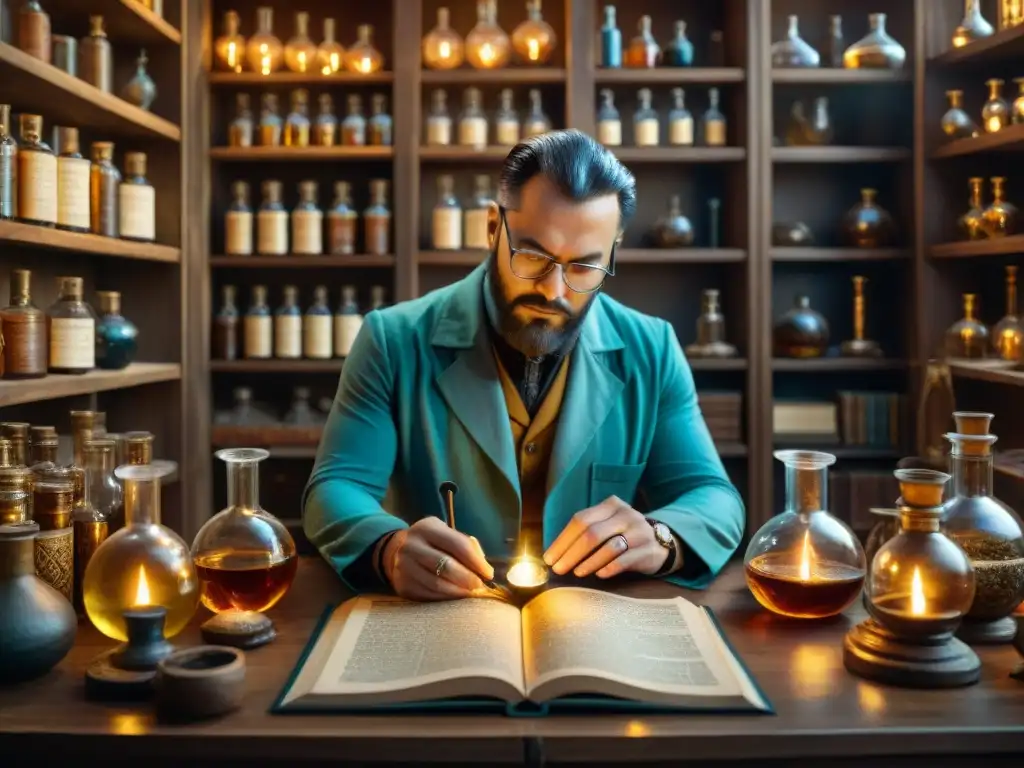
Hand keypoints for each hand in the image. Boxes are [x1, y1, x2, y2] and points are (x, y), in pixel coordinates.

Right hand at [382, 517, 494, 600]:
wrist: (396, 551)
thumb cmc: (432, 543)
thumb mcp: (445, 534)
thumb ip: (465, 546)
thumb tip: (485, 569)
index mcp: (427, 528)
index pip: (457, 545)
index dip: (476, 561)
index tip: (488, 573)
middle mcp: (412, 546)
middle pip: (446, 566)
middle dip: (468, 578)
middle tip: (480, 586)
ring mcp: (404, 567)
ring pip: (437, 584)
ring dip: (459, 592)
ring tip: (470, 594)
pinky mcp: (403, 585)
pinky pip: (429, 596)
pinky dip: (446, 599)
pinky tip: (455, 598)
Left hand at [543, 496, 670, 578]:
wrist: (659, 544)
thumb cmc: (623, 535)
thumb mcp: (607, 524)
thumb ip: (585, 531)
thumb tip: (554, 552)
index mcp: (611, 505)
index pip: (581, 520)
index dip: (563, 540)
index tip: (549, 558)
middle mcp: (626, 515)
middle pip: (592, 533)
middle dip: (571, 553)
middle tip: (559, 569)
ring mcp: (639, 532)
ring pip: (608, 547)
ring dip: (588, 562)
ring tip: (576, 573)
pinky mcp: (647, 550)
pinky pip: (623, 560)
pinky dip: (608, 568)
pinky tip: (598, 575)